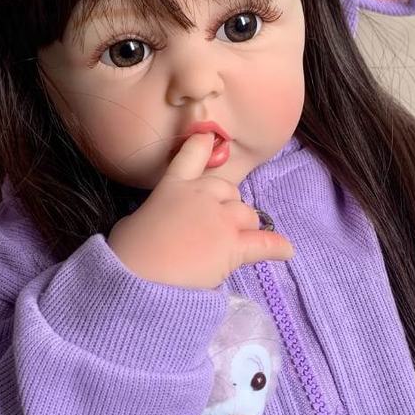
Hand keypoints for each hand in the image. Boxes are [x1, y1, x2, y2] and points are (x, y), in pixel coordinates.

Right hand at [107, 132, 294, 288]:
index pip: (192, 155)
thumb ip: (159, 213)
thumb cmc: (129, 251)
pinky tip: (286, 250)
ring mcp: (221, 219)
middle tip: (216, 226)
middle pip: (230, 192)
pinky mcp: (233, 245)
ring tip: (236, 242)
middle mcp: (202, 196)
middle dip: (228, 205)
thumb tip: (165, 225)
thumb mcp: (136, 220)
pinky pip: (263, 244)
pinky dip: (276, 247)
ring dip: (244, 226)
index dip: (203, 145)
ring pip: (247, 215)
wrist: (138, 275)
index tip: (209, 139)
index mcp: (174, 186)